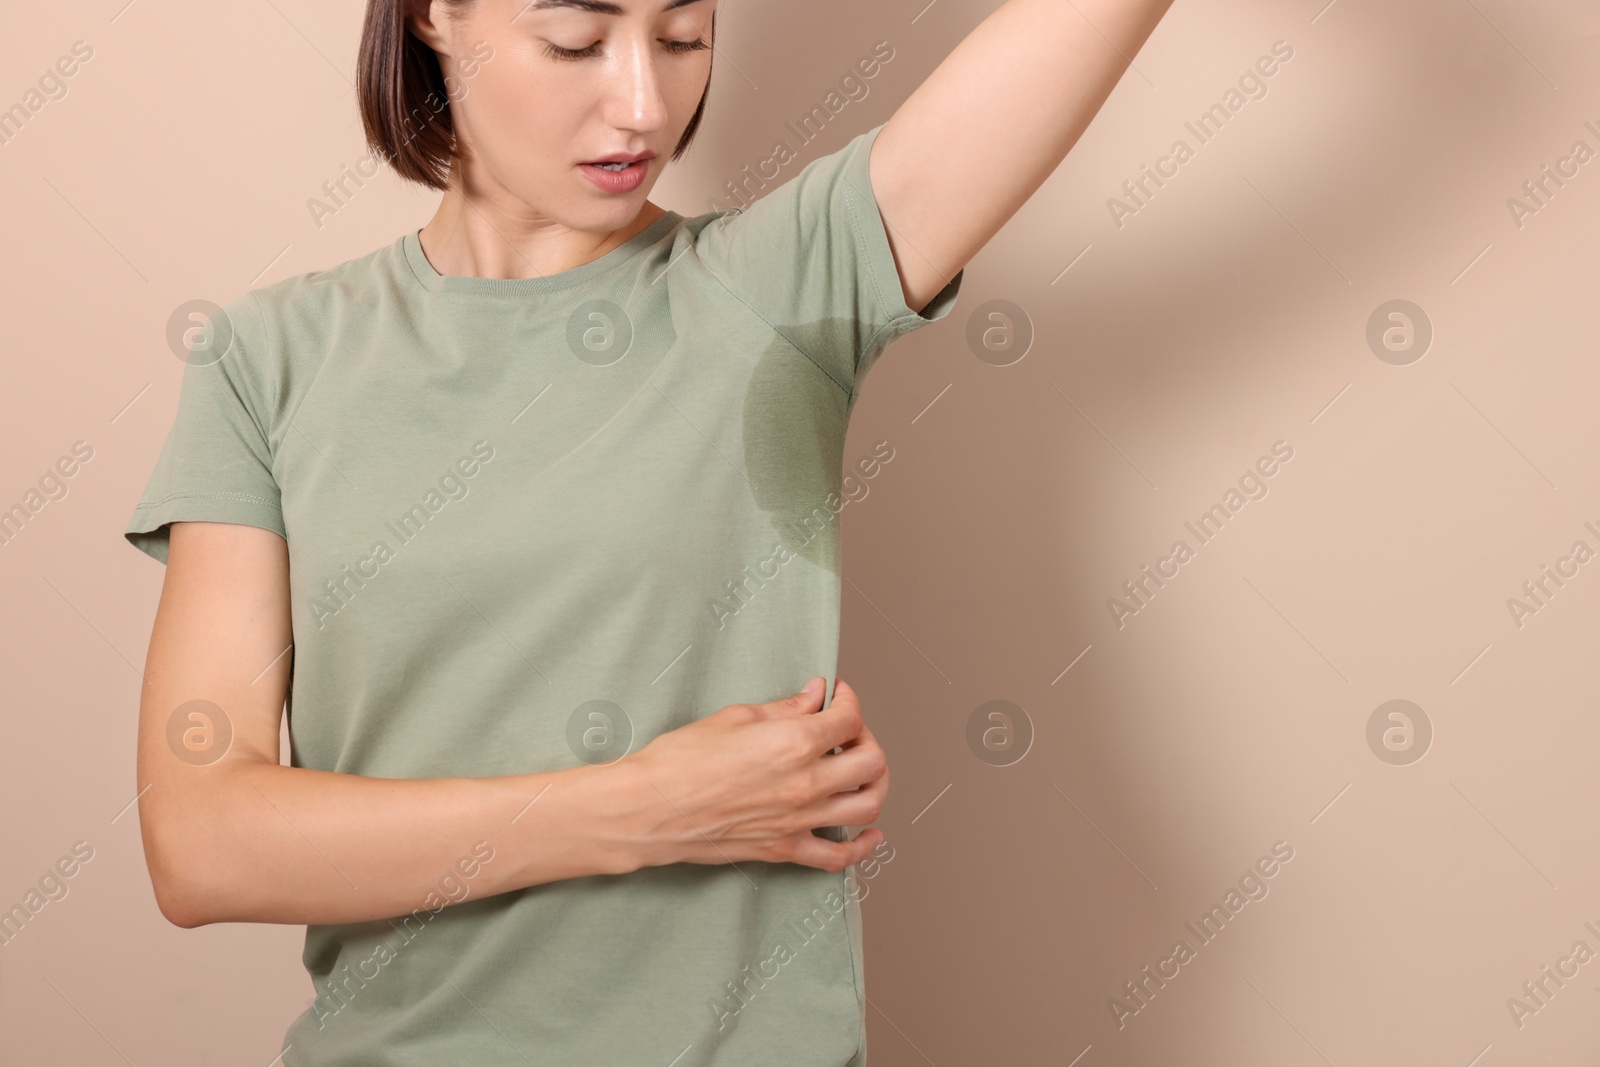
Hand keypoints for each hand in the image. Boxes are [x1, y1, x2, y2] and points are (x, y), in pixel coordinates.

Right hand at [623, 677, 888, 872]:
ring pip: (867, 805)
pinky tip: (870, 833)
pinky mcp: (784, 849)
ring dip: (875, 784)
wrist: (648, 809)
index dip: (850, 700)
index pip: (850, 719)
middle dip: (866, 738)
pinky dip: (862, 847)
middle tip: (846, 730)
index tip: (837, 695)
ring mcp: (799, 820)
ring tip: (862, 770)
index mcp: (794, 743)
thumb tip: (816, 696)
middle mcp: (806, 783)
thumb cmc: (680, 760)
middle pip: (871, 761)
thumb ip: (786, 708)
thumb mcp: (735, 718)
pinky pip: (838, 856)